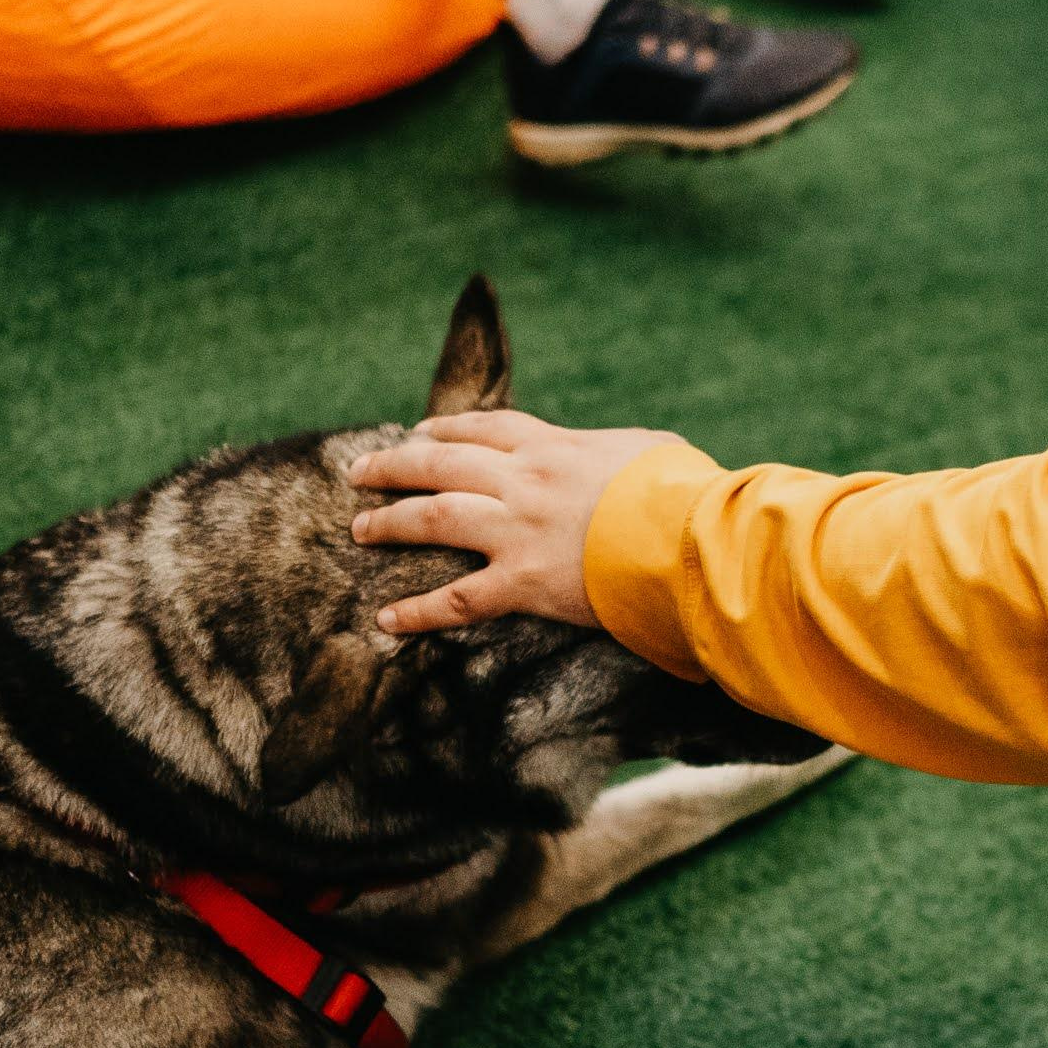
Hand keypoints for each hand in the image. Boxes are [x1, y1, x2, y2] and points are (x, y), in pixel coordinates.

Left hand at [347, 411, 685, 633]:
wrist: (688, 538)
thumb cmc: (681, 492)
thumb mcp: (652, 449)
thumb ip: (620, 451)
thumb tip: (623, 459)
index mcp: (555, 446)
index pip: (486, 429)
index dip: (446, 429)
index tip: (418, 433)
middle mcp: (524, 481)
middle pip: (441, 464)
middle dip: (395, 465)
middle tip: (359, 471)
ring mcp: (518, 530)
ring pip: (434, 519)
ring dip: (392, 522)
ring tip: (359, 529)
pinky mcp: (524, 582)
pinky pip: (458, 599)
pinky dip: (418, 611)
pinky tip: (386, 619)